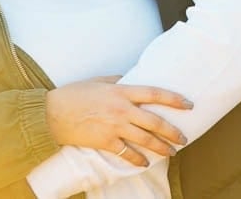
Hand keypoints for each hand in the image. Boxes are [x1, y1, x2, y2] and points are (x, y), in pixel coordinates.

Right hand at [45, 76, 191, 166]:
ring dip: (161, 147)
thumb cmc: (74, 94)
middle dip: (173, 131)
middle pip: (155, 121)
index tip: (189, 105)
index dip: (174, 99)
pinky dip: (138, 159)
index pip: (155, 93)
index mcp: (122, 91)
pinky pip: (126, 153)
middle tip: (184, 138)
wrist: (52, 113)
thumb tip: (132, 78)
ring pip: (145, 139)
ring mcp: (114, 127)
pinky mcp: (105, 142)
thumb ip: (118, 80)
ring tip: (172, 152)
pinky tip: (145, 162)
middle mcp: (122, 109)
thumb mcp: (99, 80)